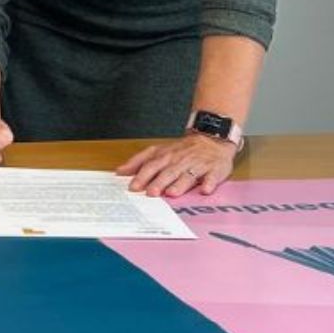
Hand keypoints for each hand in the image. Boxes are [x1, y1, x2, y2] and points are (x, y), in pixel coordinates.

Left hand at [117, 133, 237, 196]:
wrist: (210, 139)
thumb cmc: (181, 150)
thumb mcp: (158, 151)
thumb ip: (138, 161)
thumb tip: (120, 171)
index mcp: (165, 156)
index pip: (151, 166)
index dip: (142, 176)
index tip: (133, 187)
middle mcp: (180, 160)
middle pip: (168, 172)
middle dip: (159, 182)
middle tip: (151, 193)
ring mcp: (197, 165)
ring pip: (187, 175)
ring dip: (179, 184)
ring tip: (172, 193)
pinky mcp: (214, 170)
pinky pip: (212, 177)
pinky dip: (209, 183)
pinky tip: (205, 189)